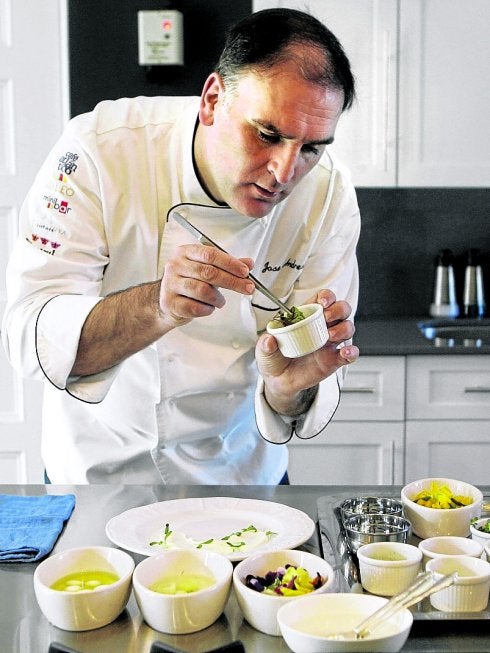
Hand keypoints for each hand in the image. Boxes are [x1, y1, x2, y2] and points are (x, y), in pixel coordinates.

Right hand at [159, 244, 254, 328]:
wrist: (168, 302)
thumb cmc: (189, 283)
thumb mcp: (207, 269)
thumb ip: (227, 266)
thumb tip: (249, 263)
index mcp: (186, 252)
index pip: (210, 254)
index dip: (230, 263)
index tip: (245, 272)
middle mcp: (176, 266)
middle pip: (209, 272)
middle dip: (232, 282)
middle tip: (247, 288)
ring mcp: (171, 284)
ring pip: (202, 290)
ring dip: (218, 298)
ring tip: (221, 301)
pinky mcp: (170, 302)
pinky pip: (195, 307)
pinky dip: (207, 309)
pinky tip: (209, 308)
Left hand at [255, 289, 358, 415]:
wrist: (279, 382)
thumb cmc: (274, 359)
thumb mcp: (264, 351)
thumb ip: (265, 345)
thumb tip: (269, 340)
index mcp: (306, 317)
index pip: (323, 298)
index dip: (326, 296)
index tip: (323, 302)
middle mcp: (321, 327)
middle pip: (341, 309)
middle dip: (338, 309)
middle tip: (326, 318)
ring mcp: (330, 342)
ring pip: (348, 327)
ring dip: (343, 328)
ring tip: (329, 336)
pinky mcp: (334, 359)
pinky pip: (350, 353)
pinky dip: (352, 352)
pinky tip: (345, 353)